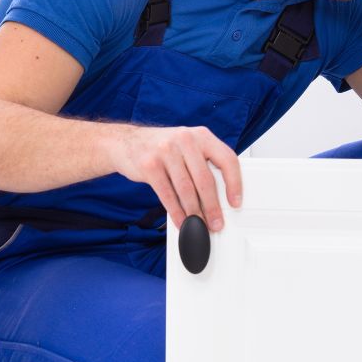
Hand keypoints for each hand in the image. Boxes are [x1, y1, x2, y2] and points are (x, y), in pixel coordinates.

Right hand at [108, 125, 243, 230]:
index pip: (227, 159)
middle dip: (212, 206)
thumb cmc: (161, 147)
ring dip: (194, 213)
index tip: (235, 201)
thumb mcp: (187, 146)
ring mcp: (165, 151)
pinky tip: (182, 222)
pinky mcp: (150, 165)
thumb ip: (204, 163)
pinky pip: (168, 195)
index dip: (234, 183)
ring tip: (199, 226)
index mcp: (201, 135)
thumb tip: (220, 196)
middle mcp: (185, 140)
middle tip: (216, 222)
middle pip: (205, 180)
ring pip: (186, 189)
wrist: (126, 142)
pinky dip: (176, 212)